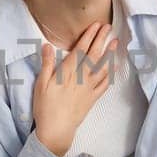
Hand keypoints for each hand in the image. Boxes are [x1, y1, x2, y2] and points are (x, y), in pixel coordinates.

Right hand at [32, 22, 116, 156]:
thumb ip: (46, 64)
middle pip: (93, 56)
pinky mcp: (92, 98)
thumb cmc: (45, 107)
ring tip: (115, 43)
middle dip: (101, 40)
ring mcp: (88, 89)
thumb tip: (47, 45)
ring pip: (102, 68)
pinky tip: (115, 67)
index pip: (80, 51)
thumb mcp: (40, 85)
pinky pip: (104, 84)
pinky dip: (111, 74)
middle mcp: (80, 79)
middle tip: (108, 27)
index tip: (95, 26)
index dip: (88, 37)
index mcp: (66, 73)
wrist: (56, 130)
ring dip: (109, 54)